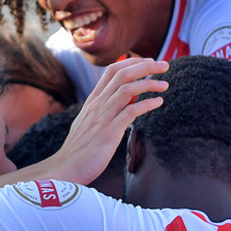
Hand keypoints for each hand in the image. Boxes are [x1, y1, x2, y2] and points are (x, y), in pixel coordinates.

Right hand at [48, 57, 167, 183]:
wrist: (65, 168)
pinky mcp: (109, 133)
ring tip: (164, 84)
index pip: (112, 70)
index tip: (149, 62)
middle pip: (123, 74)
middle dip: (146, 66)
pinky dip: (147, 104)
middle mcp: (97, 104)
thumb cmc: (80, 149)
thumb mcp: (89, 123)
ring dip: (149, 83)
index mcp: (93, 100)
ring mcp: (102, 117)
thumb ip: (104, 110)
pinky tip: (158, 102)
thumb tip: (123, 102)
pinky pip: (131, 111)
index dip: (133, 62)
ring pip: (127, 88)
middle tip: (164, 65)